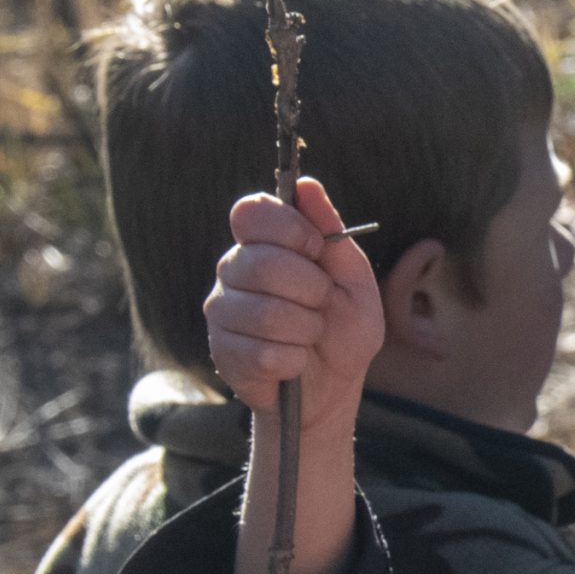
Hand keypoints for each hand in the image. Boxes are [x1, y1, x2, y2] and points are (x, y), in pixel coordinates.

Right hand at [205, 178, 383, 437]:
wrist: (331, 388)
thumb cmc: (342, 329)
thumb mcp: (352, 278)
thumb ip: (331, 232)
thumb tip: (306, 184)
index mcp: (263, 244)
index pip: (251, 212)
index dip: (289, 229)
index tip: (317, 250)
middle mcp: (233, 270)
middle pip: (262, 262)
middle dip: (310, 288)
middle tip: (321, 302)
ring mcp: (222, 311)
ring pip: (264, 312)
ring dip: (305, 328)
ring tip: (309, 334)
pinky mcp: (222, 352)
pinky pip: (263, 352)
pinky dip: (294, 360)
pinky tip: (294, 361)